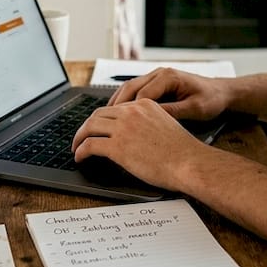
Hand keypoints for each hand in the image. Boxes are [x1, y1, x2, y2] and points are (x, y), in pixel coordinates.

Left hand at [72, 98, 208, 190]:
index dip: (102, 119)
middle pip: (98, 114)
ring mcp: (123, 128)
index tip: (97, 128)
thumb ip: (147, 124)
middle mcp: (132, 112)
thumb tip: (134, 137)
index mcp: (144, 105)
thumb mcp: (164, 126)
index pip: (115, 108)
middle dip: (87, 126)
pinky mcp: (117, 146)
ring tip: (76, 147)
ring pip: (90, 127)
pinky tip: (80, 157)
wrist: (189, 162)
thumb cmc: (183, 152)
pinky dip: (81, 151)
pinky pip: (90, 145)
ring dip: (79, 137)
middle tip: (81, 137)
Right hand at [107, 67, 232, 120]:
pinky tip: (117, 114)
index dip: (130, 112)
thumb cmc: (211, 100)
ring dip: (117, 103)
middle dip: (116, 106)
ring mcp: (156, 77)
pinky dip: (124, 102)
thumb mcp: (194, 109)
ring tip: (104, 120)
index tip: (120, 127)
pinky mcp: (155, 83)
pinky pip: (135, 91)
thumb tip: (152, 119)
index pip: (142, 95)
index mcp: (168, 77)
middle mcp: (159, 73)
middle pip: (130, 88)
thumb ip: (173, 111)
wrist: (221, 92)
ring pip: (129, 88)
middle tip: (103, 123)